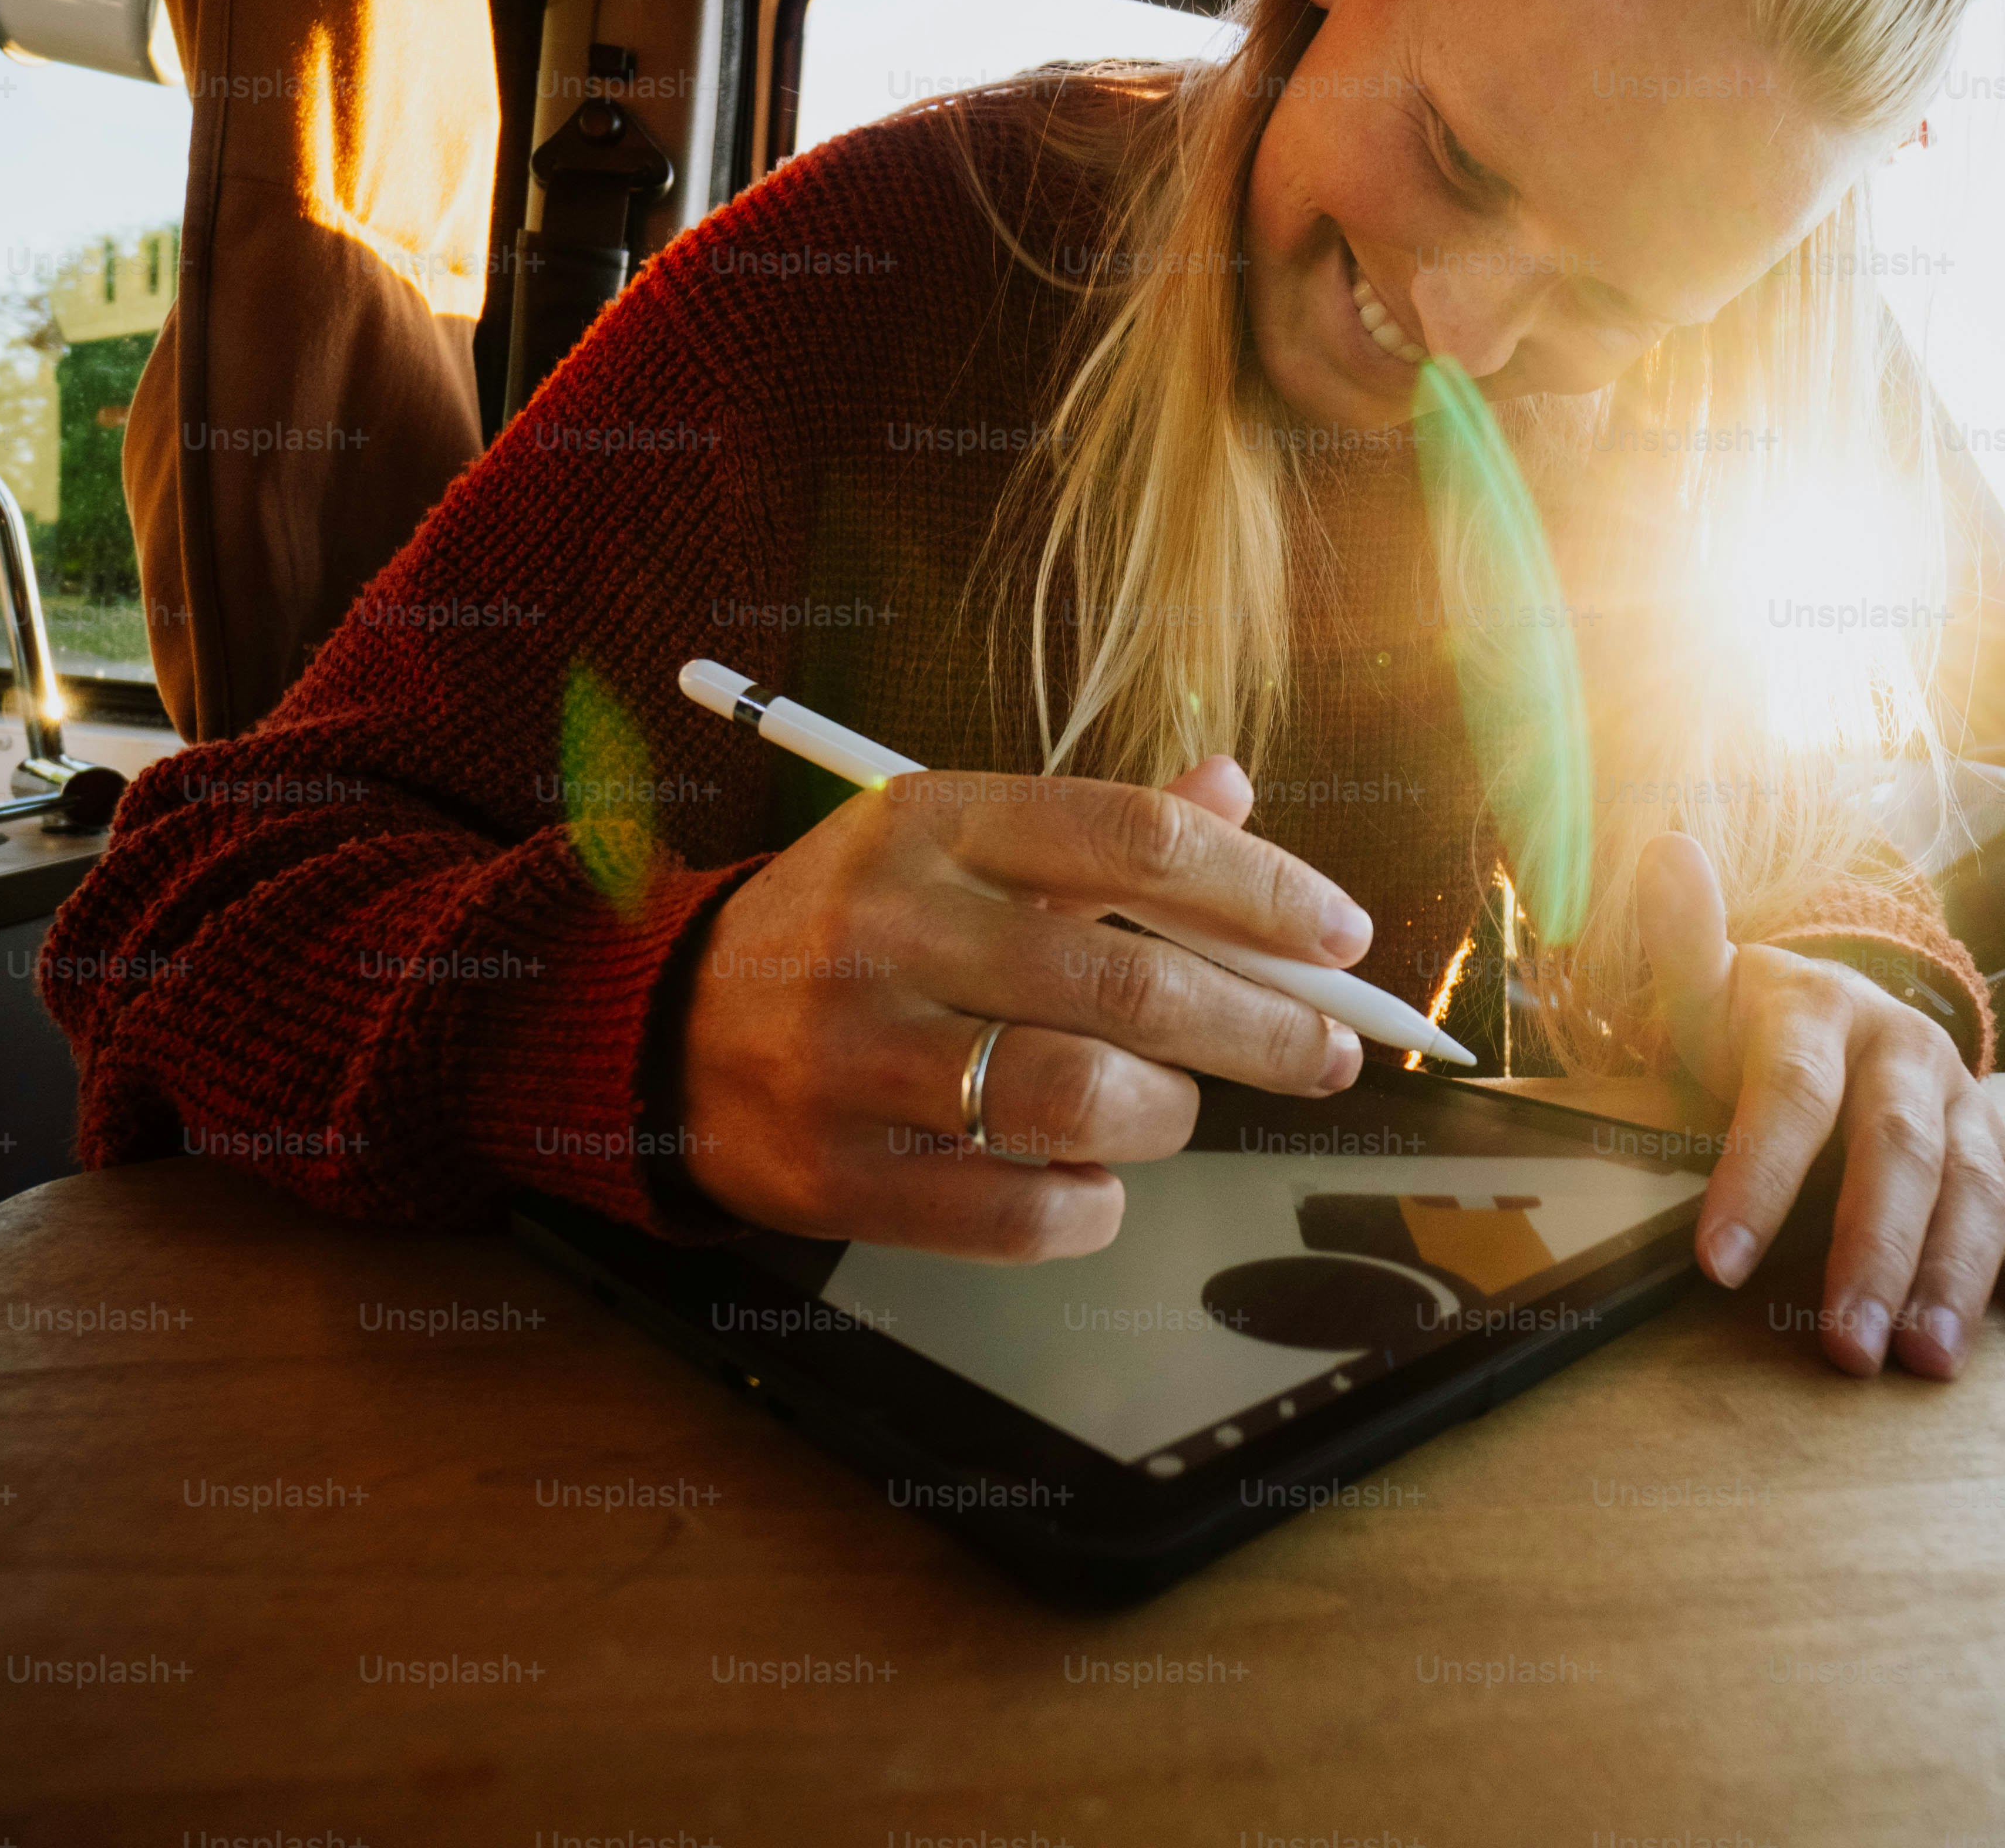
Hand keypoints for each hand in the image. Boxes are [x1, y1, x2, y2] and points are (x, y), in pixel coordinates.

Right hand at [676, 756, 1362, 1259]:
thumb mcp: (951, 839)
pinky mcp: (838, 1170)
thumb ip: (1097, 826)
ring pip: (1088, 1098)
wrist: (662, 1023)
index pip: (1140, 841)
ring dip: (1169, 1118)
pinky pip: (1024, 1213)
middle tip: (1329, 1051)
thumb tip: (1231, 791)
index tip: (1341, 939)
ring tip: (1173, 1110)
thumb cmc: (849, 927)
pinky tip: (1093, 1180)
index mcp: (933, 822)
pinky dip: (1093, 1204)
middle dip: (1267, 1025)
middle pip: (1135, 979)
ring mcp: (859, 1053)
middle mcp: (895, 927)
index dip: (1267, 890)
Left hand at [1638, 831, 2004, 1377]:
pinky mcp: (2002, 1154)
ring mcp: (1966, 1106)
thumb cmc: (1756, 1025)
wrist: (1840, 1019)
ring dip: (1956, 1277)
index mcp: (1829, 1014)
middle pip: (1898, 1151)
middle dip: (1874, 1251)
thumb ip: (1683, 939)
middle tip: (1848, 1346)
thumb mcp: (1709, 985)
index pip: (1794, 1096)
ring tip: (1927, 1360)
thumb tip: (1668, 851)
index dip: (1756, 1176)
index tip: (1717, 1265)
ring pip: (1973, 1188)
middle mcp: (1909, 1056)